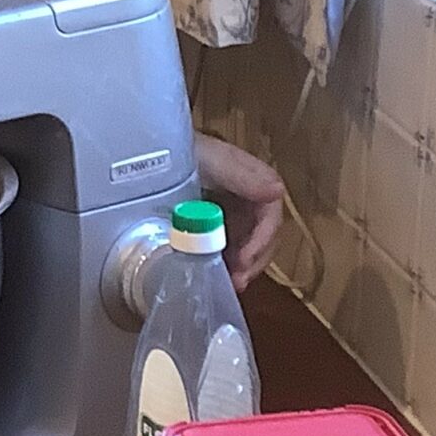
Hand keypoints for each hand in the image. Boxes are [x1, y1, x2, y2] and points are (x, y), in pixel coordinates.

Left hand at [195, 133, 284, 290]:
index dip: (262, 240)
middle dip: (254, 260)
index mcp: (258, 181)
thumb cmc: (188, 152)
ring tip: (229, 284)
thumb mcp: (213, 159)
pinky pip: (231, 247)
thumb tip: (277, 192)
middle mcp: (252, 199)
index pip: (271, 216)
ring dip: (243, 266)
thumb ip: (242, 175)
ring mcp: (236, 212)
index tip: (244, 260)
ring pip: (250, 245)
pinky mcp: (219, 223)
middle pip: (264, 236)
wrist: (159, 150)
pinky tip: (218, 275)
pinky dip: (228, 262)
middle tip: (237, 281)